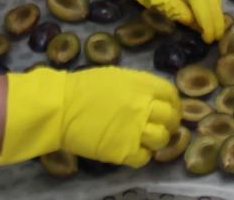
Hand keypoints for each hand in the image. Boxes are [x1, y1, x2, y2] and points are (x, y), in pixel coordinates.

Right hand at [0, 67, 178, 167]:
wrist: (61, 107)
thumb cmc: (84, 87)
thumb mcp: (117, 76)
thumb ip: (138, 86)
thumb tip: (151, 98)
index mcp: (143, 85)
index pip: (171, 95)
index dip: (173, 104)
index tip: (169, 109)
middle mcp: (145, 106)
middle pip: (171, 118)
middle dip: (169, 123)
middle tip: (161, 127)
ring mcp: (136, 130)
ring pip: (162, 139)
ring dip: (158, 140)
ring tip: (147, 140)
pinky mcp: (124, 151)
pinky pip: (144, 158)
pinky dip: (143, 155)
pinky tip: (135, 151)